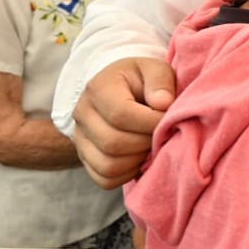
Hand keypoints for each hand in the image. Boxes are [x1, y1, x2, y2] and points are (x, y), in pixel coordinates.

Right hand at [73, 57, 176, 188]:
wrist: (120, 89)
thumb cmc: (142, 79)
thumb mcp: (154, 69)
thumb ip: (160, 81)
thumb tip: (163, 104)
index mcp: (98, 88)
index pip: (120, 114)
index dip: (150, 122)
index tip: (168, 120)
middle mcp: (82, 114)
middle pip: (112, 143)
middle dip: (145, 143)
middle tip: (162, 135)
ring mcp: (80, 139)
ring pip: (108, 166)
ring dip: (137, 161)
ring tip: (151, 145)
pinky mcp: (84, 158)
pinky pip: (105, 179)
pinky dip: (127, 174)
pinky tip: (140, 157)